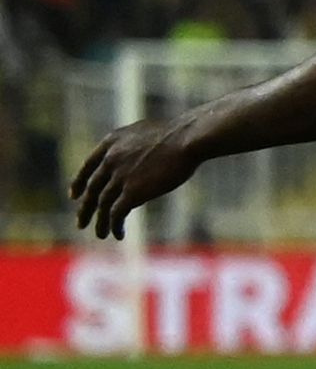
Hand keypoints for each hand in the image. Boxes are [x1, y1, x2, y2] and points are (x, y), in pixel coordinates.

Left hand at [69, 117, 200, 239]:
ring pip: (102, 204)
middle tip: (81, 223)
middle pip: (92, 188)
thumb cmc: (178, 134)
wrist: (187, 138)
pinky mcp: (133, 191)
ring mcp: (120, 176)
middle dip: (85, 208)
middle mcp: (111, 159)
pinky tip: (117, 235)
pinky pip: (116, 213)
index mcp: (111, 143)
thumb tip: (138, 156)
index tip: (74, 195)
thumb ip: (134, 147)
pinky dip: (114, 226)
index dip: (79, 182)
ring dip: (100, 222)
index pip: (88, 166)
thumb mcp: (146, 134)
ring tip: (100, 234)